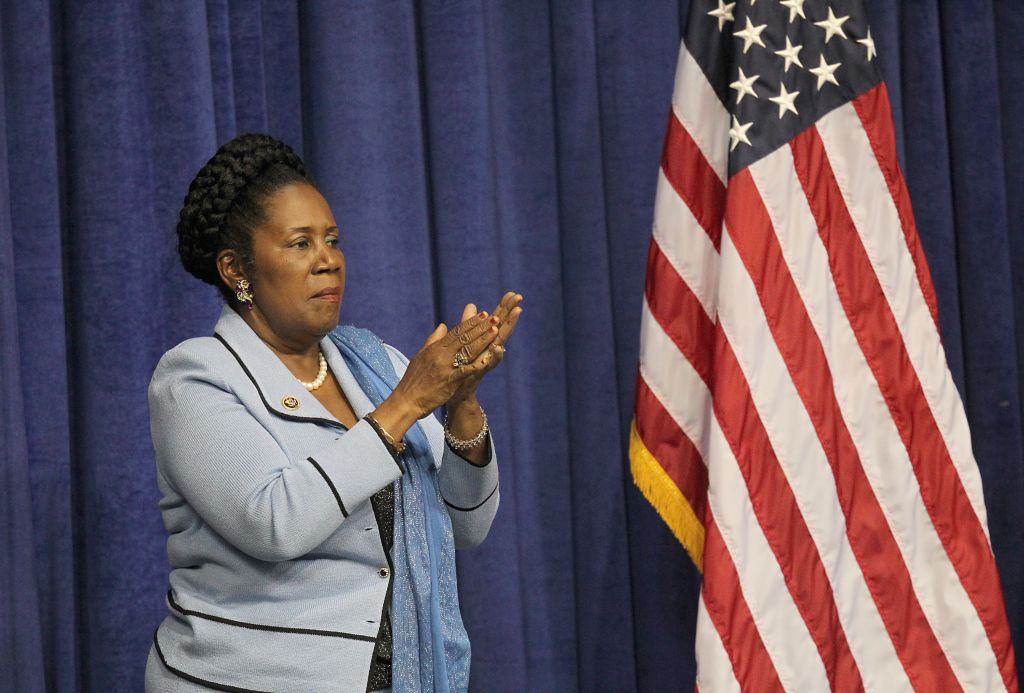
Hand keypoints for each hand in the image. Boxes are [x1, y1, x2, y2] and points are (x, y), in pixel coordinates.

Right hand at [388, 311, 499, 419]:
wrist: (406, 400)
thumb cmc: (413, 379)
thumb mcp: (421, 355)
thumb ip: (433, 339)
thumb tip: (443, 325)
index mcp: (435, 348)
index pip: (456, 331)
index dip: (471, 322)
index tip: (483, 314)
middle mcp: (441, 354)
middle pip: (464, 338)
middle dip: (481, 327)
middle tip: (495, 318)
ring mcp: (445, 367)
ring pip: (467, 350)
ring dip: (482, 340)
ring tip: (495, 331)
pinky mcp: (448, 381)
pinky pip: (464, 371)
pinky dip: (475, 365)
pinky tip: (487, 359)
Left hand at [449, 291, 522, 405]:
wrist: (454, 390)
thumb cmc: (460, 365)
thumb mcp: (464, 341)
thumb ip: (468, 323)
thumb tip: (472, 305)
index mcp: (484, 339)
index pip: (496, 320)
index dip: (503, 306)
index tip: (512, 293)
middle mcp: (489, 347)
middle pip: (502, 327)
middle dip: (511, 312)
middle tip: (519, 298)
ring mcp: (486, 359)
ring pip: (500, 341)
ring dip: (508, 328)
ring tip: (517, 314)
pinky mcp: (481, 371)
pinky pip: (490, 363)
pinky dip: (495, 356)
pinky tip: (500, 347)